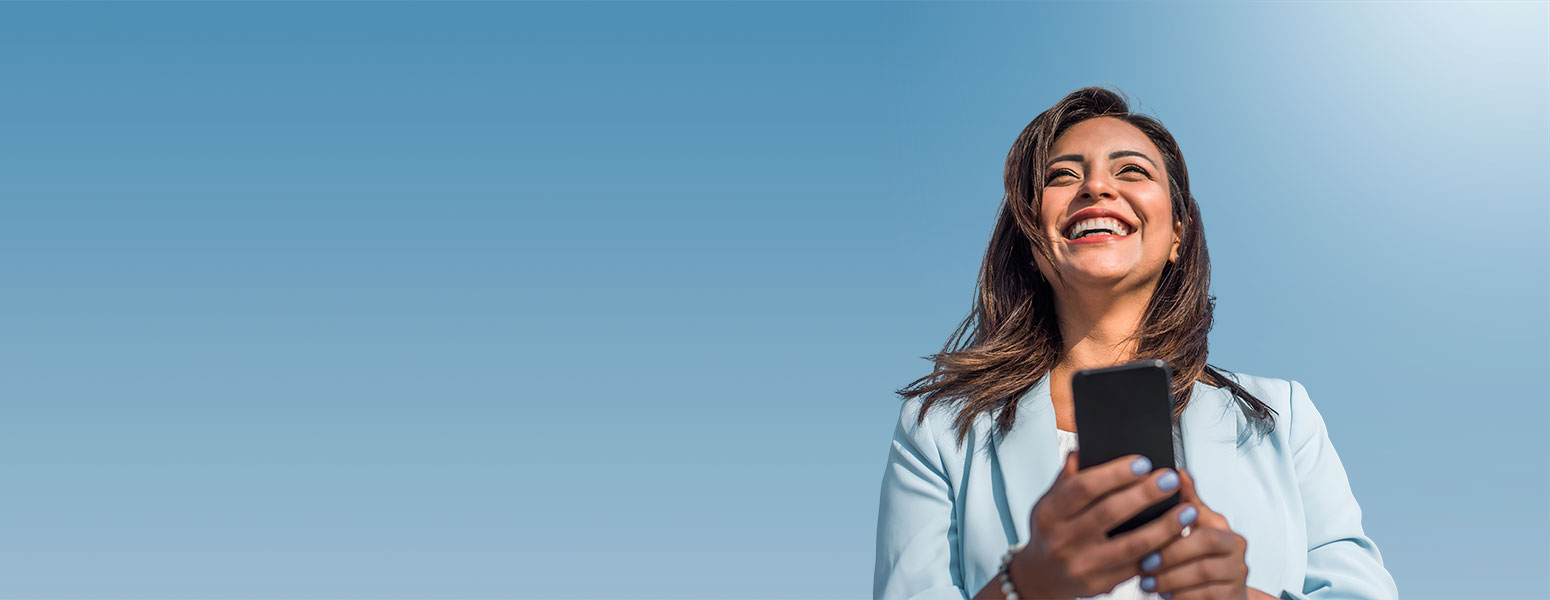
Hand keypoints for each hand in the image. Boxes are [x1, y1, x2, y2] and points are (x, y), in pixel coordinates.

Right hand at [1008, 450, 1198, 598]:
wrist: (1042, 577)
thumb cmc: (1052, 531)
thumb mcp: (1050, 502)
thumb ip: (1069, 478)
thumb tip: (1085, 449)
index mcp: (1049, 513)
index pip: (1083, 487)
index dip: (1115, 474)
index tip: (1143, 462)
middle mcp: (1062, 540)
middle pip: (1110, 513)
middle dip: (1145, 494)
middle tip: (1170, 479)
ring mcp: (1081, 566)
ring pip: (1131, 545)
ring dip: (1164, 527)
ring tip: (1187, 510)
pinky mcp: (1099, 585)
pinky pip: (1136, 566)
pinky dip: (1160, 550)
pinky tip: (1177, 537)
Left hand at [1136, 466, 1249, 599]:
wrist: (1225, 595)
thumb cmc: (1202, 561)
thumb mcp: (1193, 531)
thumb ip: (1186, 504)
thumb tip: (1177, 472)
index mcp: (1221, 526)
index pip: (1199, 513)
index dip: (1173, 519)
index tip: (1148, 527)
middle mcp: (1235, 547)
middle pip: (1204, 541)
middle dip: (1170, 552)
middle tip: (1144, 562)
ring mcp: (1237, 572)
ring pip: (1202, 571)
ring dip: (1170, 577)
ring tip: (1148, 581)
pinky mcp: (1233, 595)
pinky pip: (1205, 595)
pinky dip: (1181, 595)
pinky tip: (1165, 594)